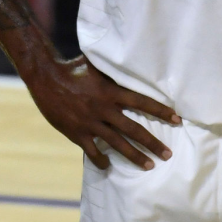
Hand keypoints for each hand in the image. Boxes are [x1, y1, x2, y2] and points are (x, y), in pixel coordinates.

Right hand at [24, 55, 179, 169]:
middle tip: (167, 155)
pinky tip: (108, 166)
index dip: (160, 111)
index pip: (142, 102)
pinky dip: (101, 160)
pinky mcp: (77, 133)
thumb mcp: (95, 65)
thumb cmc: (71, 68)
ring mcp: (90, 123)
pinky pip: (93, 151)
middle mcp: (103, 109)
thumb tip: (129, 55)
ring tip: (149, 165)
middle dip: (153, 143)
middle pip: (134, 129)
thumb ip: (112, 68)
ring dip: (135, 156)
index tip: (177, 120)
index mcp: (110, 91)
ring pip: (117, 144)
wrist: (45, 78)